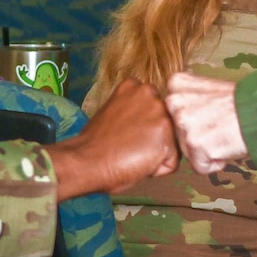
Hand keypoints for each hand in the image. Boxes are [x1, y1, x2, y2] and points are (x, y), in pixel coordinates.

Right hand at [45, 79, 177, 198]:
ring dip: (155, 154)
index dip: (142, 128)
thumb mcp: (113, 112)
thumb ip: (132, 111)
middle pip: (166, 124)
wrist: (85, 161)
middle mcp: (151, 94)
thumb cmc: (94, 144)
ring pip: (170, 144)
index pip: (154, 110)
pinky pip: (171, 162)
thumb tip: (143, 124)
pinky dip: (157, 170)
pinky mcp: (167, 136)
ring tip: (132, 155)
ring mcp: (161, 114)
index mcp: (135, 86)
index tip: (126, 135)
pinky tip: (137, 164)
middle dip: (153, 139)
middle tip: (129, 146)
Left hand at [165, 73, 244, 171]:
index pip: (173, 114)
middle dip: (197, 137)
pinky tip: (226, 145)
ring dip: (206, 150)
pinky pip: (200, 166)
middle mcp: (175, 102)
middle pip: (178, 134)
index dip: (194, 120)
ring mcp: (184, 124)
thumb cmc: (242, 103)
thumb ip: (189, 98)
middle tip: (219, 125)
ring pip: (188, 151)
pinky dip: (215, 163)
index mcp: (176, 85)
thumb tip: (176, 112)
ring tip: (224, 134)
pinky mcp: (194, 144)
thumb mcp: (209, 87)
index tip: (211, 113)